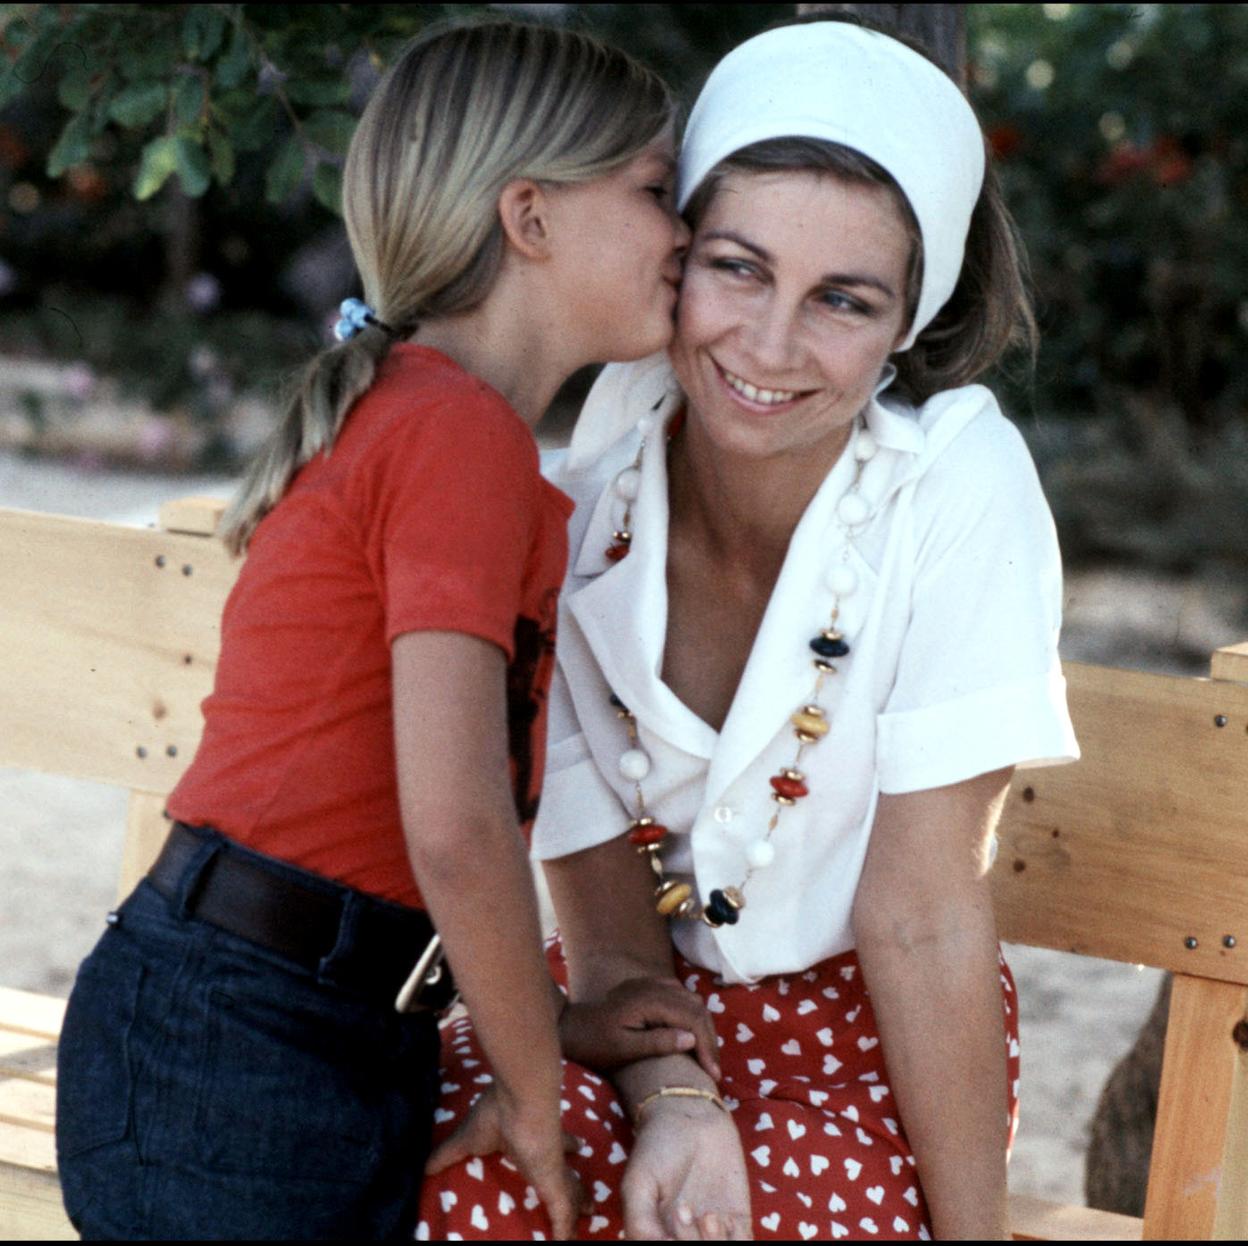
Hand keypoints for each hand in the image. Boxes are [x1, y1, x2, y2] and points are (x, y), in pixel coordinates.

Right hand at [426, 1086, 585, 1238]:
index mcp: (531, 1138)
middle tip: (588, 1196)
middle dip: (578, 1182)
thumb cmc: (495, 1112)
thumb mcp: (467, 1137)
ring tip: (591, 1213)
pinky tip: (571, 1242)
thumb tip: (424, 1166)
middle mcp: (549, 1152)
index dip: (566, 1146)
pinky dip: (566, 1229)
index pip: (554, 1145)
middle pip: (568, 1171)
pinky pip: (563, 1212)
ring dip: (580, 1203)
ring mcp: (553, 1167)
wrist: (519, 1098)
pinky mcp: (555, 1180)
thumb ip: (449, 1153)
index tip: (575, 1148)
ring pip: (572, 1191)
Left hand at [559, 977, 720, 1080]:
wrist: (572, 1028)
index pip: (690, 1018)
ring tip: (706, 1055)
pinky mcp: (648, 988)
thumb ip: (657, 1042)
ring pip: (691, 1000)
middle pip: (696, 1007)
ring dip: (702, 1026)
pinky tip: (691, 1034)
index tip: (712, 1073)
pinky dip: (691, 1014)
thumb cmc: (595, 1044)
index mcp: (648, 1000)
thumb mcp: (623, 1050)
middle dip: (709, 1037)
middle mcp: (653, 986)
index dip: (706, 1045)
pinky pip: (680, 996)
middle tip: (714, 1068)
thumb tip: (691, 1038)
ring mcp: (651, 984)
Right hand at [621, 1096, 751, 1239]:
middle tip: (683, 1210)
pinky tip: (725, 1216)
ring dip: (715, 1244)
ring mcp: (712, 1234)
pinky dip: (737, 1240)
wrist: (690, 1116)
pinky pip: (745, 1245)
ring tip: (708, 1216)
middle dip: (691, 1243)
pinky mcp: (737, 1220)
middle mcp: (685, 1238)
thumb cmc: (657, 1148)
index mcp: (657, 1236)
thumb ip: (640, 1224)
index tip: (671, 1230)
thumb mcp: (638, 1184)